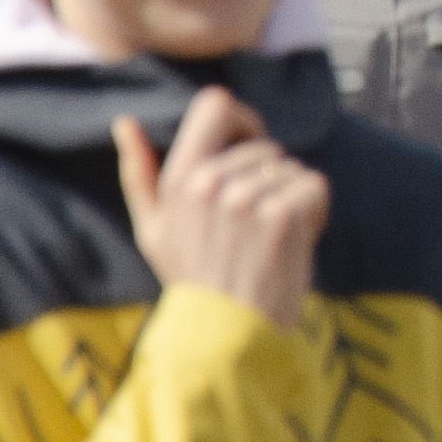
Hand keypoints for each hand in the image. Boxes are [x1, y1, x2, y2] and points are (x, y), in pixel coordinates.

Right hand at [112, 87, 326, 327]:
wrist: (228, 338)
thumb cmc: (195, 281)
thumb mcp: (154, 230)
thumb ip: (139, 174)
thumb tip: (125, 122)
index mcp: (178, 177)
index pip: (216, 103)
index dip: (243, 120)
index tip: (250, 152)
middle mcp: (208, 182)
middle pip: (265, 144)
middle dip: (271, 179)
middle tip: (257, 226)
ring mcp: (245, 198)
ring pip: (291, 167)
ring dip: (293, 199)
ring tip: (270, 240)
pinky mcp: (281, 215)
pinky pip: (314, 186)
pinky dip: (315, 213)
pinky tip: (294, 243)